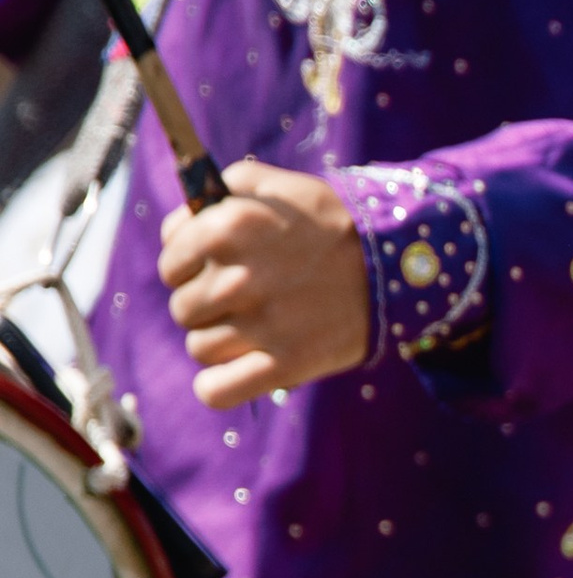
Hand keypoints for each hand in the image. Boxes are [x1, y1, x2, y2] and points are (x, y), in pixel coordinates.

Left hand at [159, 160, 371, 406]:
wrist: (397, 264)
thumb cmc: (333, 223)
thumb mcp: (281, 187)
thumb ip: (225, 190)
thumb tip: (183, 220)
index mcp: (227, 228)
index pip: (169, 260)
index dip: (187, 262)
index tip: (212, 266)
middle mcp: (237, 277)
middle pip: (182, 307)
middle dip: (204, 302)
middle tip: (240, 297)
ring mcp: (261, 325)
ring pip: (199, 347)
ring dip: (218, 340)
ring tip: (250, 327)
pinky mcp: (285, 366)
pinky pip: (217, 391)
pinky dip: (217, 386)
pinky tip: (234, 371)